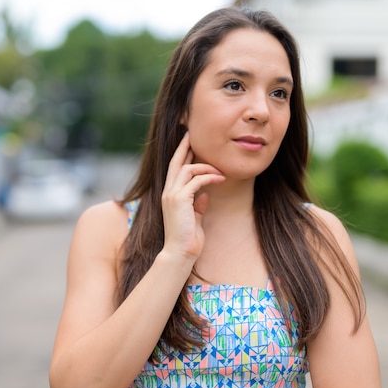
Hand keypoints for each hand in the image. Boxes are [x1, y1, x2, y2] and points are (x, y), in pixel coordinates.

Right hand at [160, 133, 224, 262]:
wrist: (180, 252)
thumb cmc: (188, 238)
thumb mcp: (194, 217)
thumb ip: (198, 204)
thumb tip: (205, 194)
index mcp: (169, 194)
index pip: (174, 169)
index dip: (181, 154)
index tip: (189, 142)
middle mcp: (167, 191)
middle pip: (176, 161)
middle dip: (185, 146)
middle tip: (192, 134)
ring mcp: (172, 194)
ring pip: (188, 168)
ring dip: (206, 167)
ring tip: (220, 171)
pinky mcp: (180, 199)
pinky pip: (196, 180)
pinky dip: (209, 177)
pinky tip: (220, 179)